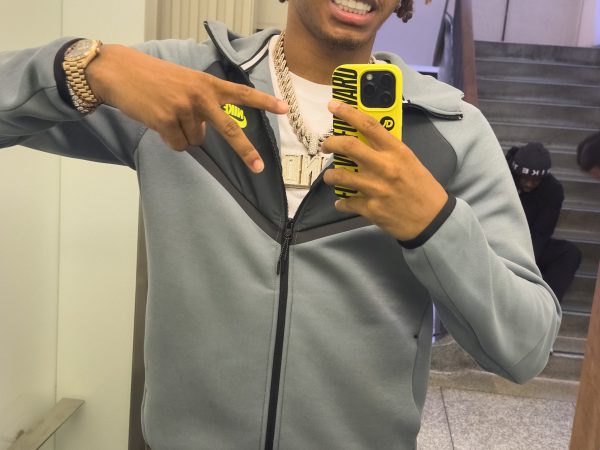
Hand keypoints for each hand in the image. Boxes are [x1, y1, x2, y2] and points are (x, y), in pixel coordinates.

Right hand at [87, 44, 287, 172]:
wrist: (120, 72)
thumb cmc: (154, 78)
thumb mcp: (186, 82)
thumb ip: (203, 102)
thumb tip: (206, 133)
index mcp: (208, 83)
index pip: (241, 93)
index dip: (264, 102)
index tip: (285, 109)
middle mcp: (200, 96)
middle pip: (229, 129)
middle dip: (245, 151)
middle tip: (258, 167)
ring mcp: (183, 109)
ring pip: (195, 141)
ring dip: (183, 135)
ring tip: (166, 114)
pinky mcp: (166, 121)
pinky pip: (178, 145)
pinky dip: (170, 140)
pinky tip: (158, 122)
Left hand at [321, 100, 447, 240]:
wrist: (432, 219)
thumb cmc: (422, 187)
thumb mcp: (409, 161)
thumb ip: (388, 151)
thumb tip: (366, 141)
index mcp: (396, 151)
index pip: (369, 125)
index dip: (348, 112)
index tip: (333, 106)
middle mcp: (384, 167)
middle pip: (348, 146)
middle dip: (331, 143)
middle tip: (325, 146)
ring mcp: (375, 188)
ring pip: (340, 176)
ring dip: (331, 176)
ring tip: (331, 177)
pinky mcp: (370, 208)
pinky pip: (346, 202)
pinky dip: (341, 203)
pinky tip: (343, 202)